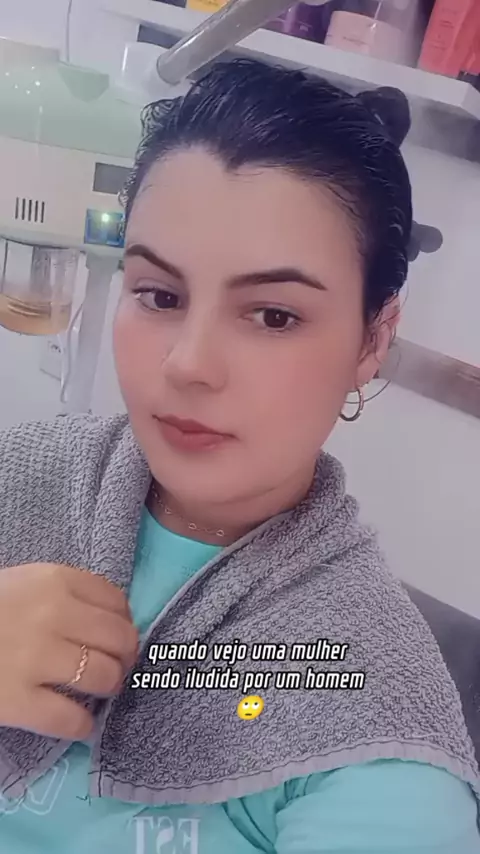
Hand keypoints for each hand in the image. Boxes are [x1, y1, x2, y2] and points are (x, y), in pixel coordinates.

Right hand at [0, 563, 137, 739]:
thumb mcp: (23, 583)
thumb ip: (64, 594)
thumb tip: (113, 619)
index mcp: (54, 580)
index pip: (115, 601)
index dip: (125, 622)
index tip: (119, 636)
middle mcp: (53, 615)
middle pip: (119, 639)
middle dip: (126, 656)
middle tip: (117, 668)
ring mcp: (36, 658)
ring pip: (104, 676)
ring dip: (110, 687)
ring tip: (100, 693)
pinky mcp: (17, 700)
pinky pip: (69, 719)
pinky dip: (83, 725)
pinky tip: (80, 724)